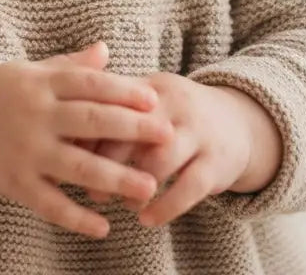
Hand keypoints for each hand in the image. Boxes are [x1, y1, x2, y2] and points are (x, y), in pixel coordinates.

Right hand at [0, 40, 174, 238]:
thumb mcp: (30, 71)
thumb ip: (70, 66)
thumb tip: (106, 50)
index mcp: (41, 83)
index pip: (89, 85)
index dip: (123, 91)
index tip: (154, 100)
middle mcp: (35, 115)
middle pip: (90, 122)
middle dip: (131, 129)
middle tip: (167, 136)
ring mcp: (25, 151)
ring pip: (76, 167)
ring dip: (115, 178)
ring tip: (149, 187)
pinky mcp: (14, 183)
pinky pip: (50, 204)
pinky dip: (77, 218)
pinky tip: (104, 227)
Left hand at [77, 74, 276, 225]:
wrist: (238, 122)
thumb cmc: (174, 116)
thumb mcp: (148, 101)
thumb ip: (111, 110)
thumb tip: (68, 133)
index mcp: (151, 87)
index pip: (114, 102)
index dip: (88, 129)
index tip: (68, 151)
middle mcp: (176, 104)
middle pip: (134, 129)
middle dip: (107, 159)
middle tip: (86, 186)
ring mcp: (199, 132)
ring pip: (161, 158)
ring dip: (135, 185)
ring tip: (119, 203)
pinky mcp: (217, 162)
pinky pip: (189, 187)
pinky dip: (165, 206)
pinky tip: (146, 219)